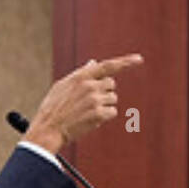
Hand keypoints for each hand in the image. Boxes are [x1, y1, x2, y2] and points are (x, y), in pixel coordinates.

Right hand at [24, 54, 143, 153]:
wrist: (49, 128)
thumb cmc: (54, 107)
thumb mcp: (63, 85)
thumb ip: (81, 74)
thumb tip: (94, 63)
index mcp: (80, 76)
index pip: (107, 66)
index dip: (125, 62)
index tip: (139, 59)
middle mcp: (89, 85)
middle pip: (111, 84)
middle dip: (104, 92)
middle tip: (89, 101)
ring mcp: (95, 99)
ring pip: (113, 99)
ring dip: (105, 105)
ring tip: (87, 111)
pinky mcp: (99, 114)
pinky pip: (112, 112)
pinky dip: (105, 116)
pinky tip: (90, 119)